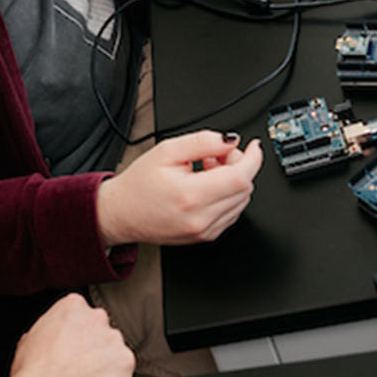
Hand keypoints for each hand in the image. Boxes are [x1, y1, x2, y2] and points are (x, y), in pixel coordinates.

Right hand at [10, 294, 135, 376]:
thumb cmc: (34, 372)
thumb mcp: (28, 340)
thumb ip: (47, 331)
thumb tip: (47, 340)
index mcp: (73, 305)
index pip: (82, 314)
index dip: (77, 334)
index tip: (72, 347)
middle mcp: (97, 317)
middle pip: (101, 330)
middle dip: (93, 346)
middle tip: (80, 366)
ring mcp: (114, 339)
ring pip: (114, 351)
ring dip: (105, 363)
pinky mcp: (126, 362)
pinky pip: (125, 371)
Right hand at [96, 130, 262, 248]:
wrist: (122, 213)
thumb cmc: (139, 184)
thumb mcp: (167, 150)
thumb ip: (202, 141)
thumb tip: (229, 140)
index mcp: (191, 195)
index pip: (240, 177)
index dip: (252, 159)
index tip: (254, 146)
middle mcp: (201, 218)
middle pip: (244, 188)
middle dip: (238, 165)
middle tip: (216, 154)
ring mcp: (205, 231)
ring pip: (241, 201)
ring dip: (233, 180)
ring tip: (206, 169)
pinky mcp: (206, 236)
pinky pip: (231, 213)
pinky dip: (227, 195)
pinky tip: (207, 185)